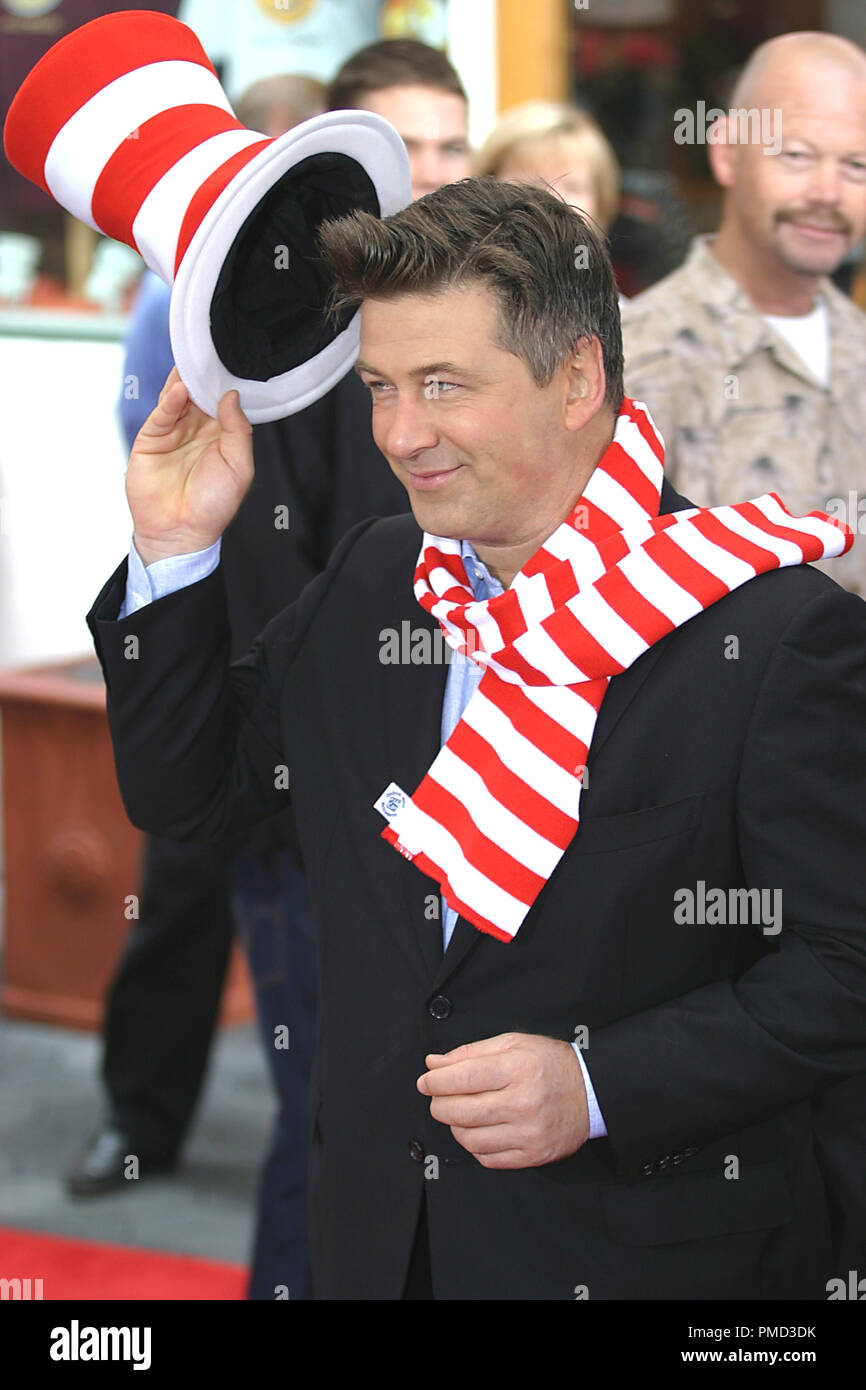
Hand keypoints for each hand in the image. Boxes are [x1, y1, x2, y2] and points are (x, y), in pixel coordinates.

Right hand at [126, 368, 253, 564]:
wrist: (180, 532)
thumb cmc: (213, 506)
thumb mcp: (238, 467)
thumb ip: (238, 431)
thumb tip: (231, 397)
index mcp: (221, 435)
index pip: (223, 400)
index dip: (227, 383)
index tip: (233, 362)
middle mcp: (197, 429)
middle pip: (200, 393)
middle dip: (205, 375)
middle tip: (213, 352)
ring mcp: (173, 432)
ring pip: (179, 397)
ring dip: (186, 380)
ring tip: (195, 362)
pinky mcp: (151, 439)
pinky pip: (162, 414)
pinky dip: (170, 400)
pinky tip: (180, 389)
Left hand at [416, 1032, 588, 1168]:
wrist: (591, 1091)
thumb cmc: (551, 1063)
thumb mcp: (513, 1044)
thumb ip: (471, 1053)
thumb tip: (434, 1064)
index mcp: (518, 1068)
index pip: (463, 1078)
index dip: (436, 1081)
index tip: (425, 1081)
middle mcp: (523, 1102)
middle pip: (461, 1112)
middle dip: (439, 1105)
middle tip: (438, 1097)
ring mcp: (529, 1133)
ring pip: (470, 1139)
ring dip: (455, 1126)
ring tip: (460, 1113)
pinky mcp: (533, 1155)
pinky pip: (487, 1158)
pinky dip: (475, 1146)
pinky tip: (480, 1130)